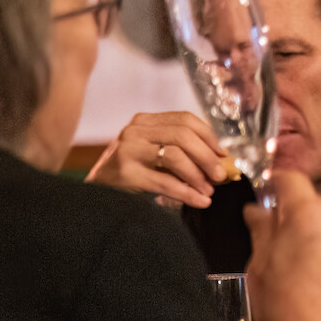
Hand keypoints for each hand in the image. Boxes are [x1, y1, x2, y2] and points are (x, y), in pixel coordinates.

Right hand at [85, 111, 228, 208]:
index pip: (185, 119)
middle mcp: (135, 131)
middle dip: (207, 157)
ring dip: (198, 176)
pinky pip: (165, 182)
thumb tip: (221, 161)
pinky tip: (201, 201)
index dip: (209, 136)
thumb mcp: (155, 154)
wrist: (96, 193)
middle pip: (183, 136)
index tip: (223, 155)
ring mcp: (128, 151)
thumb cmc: (132, 173)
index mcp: (145, 122)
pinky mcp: (125, 174)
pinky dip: (188, 193)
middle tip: (220, 175)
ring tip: (209, 190)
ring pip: (175, 156)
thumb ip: (182, 151)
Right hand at [244, 171, 320, 320]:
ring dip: (317, 240)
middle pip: (314, 206)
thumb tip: (258, 212)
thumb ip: (261, 231)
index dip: (276, 183)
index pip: (292, 180)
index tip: (267, 193)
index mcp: (308, 216)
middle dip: (296, 217)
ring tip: (299, 271)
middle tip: (276, 240)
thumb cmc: (288, 308)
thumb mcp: (259, 266)